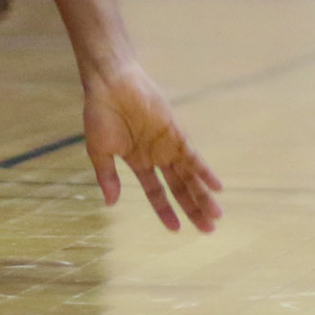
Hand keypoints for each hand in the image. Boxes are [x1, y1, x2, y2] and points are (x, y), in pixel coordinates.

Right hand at [83, 59, 222, 232]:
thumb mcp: (98, 150)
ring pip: (190, 176)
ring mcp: (168, 145)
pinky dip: (205, 172)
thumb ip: (106, 176)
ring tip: (216, 216)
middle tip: (208, 230)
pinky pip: (194, 156)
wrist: (110, 83)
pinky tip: (216, 187)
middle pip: (180, 188)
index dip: (165, 211)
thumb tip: (110, 203)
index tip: (176, 229)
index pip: (156, 192)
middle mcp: (157, 156)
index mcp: (137, 161)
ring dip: (203, 195)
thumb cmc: (99, 113)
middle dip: (193, 208)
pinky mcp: (176, 133)